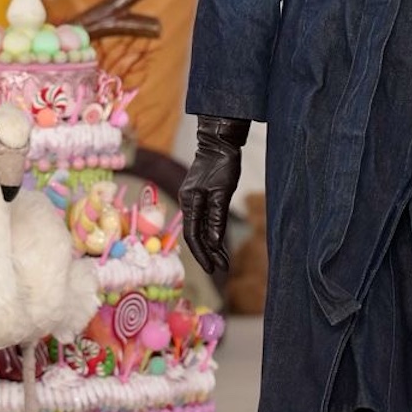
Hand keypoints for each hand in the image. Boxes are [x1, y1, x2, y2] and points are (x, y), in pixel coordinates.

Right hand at [179, 116, 249, 273]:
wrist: (219, 143)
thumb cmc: (222, 164)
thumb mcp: (223, 192)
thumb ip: (217, 218)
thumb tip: (214, 243)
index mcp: (190, 202)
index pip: (193, 235)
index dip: (202, 253)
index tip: (213, 268)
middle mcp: (188, 203)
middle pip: (195, 235)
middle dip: (207, 253)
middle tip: (221, 268)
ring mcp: (193, 200)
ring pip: (199, 229)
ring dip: (211, 246)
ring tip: (224, 261)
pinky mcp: (200, 197)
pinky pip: (203, 221)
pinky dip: (212, 233)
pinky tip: (219, 243)